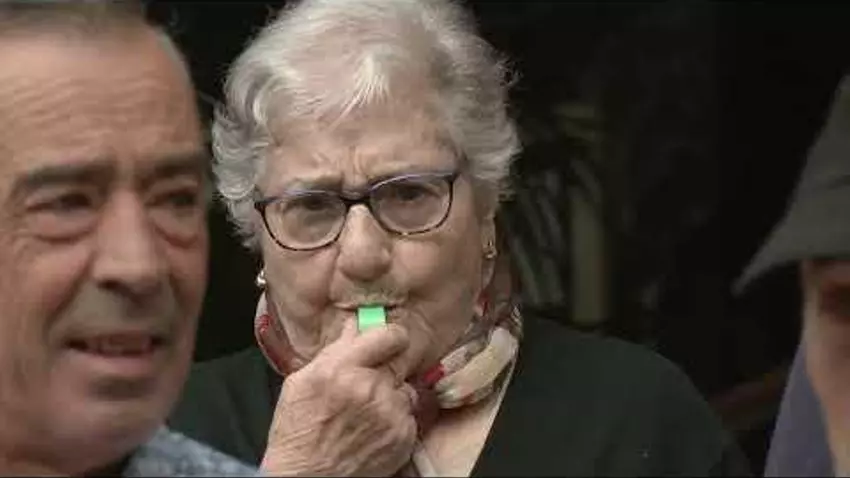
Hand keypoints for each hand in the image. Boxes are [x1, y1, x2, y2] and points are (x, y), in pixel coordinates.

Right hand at [260, 318, 418, 476]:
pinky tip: (373, 429)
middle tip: (370, 383)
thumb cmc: (298, 431)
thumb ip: (334, 350)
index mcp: (341, 368)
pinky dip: (396, 420)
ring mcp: (389, 413)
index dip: (391, 336)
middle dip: (386, 368)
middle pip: (399, 361)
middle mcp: (369, 387)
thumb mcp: (301, 381)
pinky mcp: (403, 436)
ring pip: (405, 389)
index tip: (388, 341)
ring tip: (367, 412)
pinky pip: (409, 415)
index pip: (389, 334)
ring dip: (391, 396)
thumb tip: (357, 324)